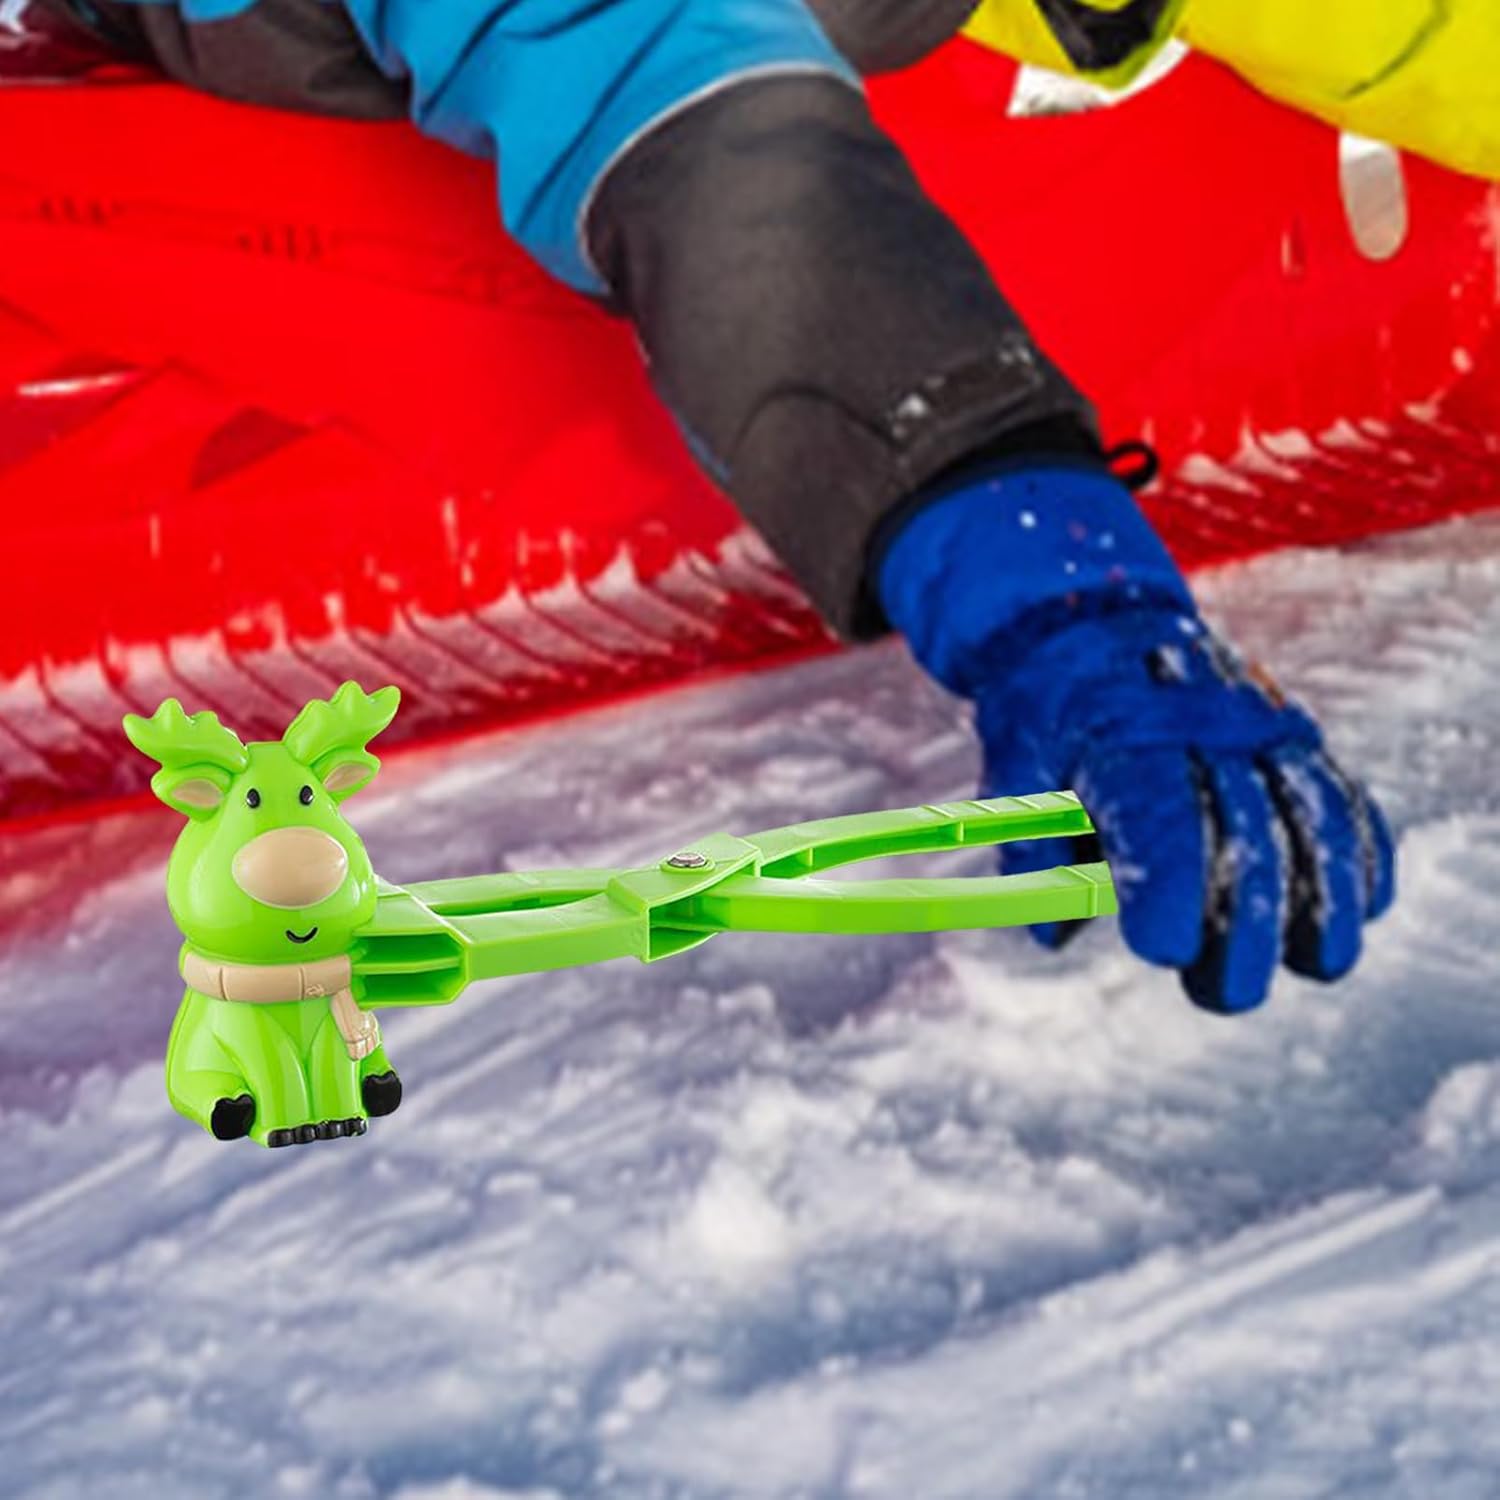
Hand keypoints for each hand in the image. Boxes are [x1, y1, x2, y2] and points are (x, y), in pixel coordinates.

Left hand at [975, 608, 1394, 1010]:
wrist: (1086, 619)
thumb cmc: (1043, 715)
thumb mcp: (1015, 770)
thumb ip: (1033, 853)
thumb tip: (1053, 931)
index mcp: (1114, 731)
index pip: (1156, 813)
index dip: (1168, 886)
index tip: (1163, 948)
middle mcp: (1196, 722)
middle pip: (1242, 829)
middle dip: (1244, 925)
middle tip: (1225, 994)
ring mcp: (1251, 721)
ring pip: (1310, 810)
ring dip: (1328, 896)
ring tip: (1321, 964)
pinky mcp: (1288, 730)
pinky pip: (1339, 789)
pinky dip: (1359, 846)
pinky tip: (1362, 905)